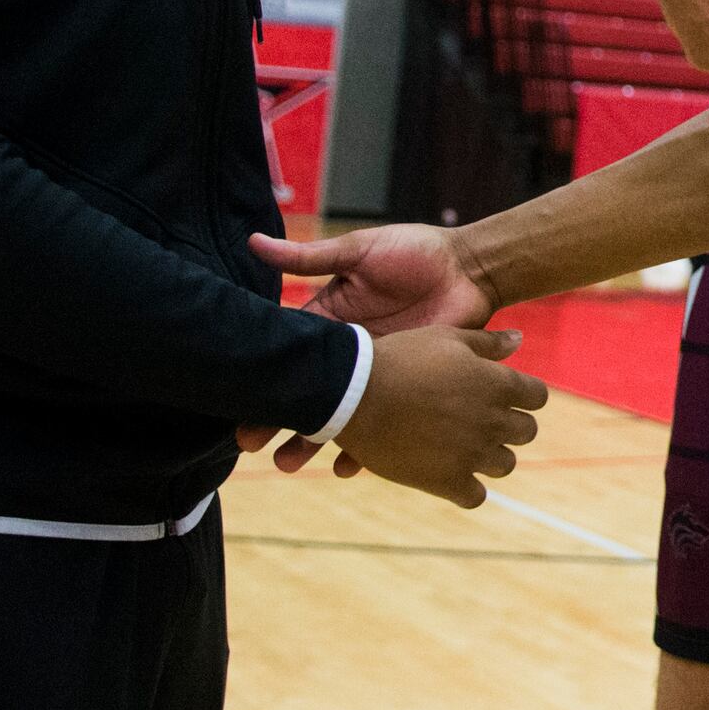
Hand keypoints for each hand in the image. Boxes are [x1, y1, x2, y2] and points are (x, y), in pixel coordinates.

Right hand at [240, 225, 502, 479]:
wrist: (471, 267)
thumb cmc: (415, 251)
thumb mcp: (359, 251)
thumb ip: (311, 257)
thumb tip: (253, 242)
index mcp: (333, 321)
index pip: (294, 354)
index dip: (267, 374)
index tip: (237, 397)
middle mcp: (354, 354)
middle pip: (313, 391)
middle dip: (281, 416)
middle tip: (252, 440)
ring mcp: (382, 375)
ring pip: (344, 414)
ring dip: (317, 439)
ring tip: (291, 463)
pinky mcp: (412, 388)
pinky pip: (388, 423)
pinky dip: (369, 447)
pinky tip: (348, 467)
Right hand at [333, 324, 548, 507]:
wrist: (353, 394)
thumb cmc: (400, 359)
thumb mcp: (446, 337)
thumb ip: (488, 342)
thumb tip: (519, 339)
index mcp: (498, 384)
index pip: (538, 398)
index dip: (524, 396)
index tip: (504, 397)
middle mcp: (493, 420)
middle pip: (527, 432)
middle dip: (510, 426)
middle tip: (482, 422)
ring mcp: (472, 453)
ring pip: (505, 464)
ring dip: (491, 456)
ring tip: (465, 448)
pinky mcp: (446, 480)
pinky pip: (475, 497)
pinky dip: (467, 489)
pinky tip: (451, 476)